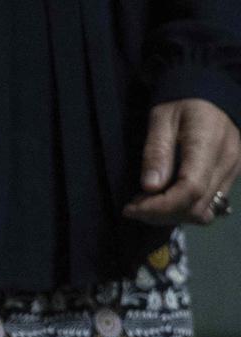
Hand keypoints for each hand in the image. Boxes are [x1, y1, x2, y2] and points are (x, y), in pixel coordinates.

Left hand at [123, 99, 239, 224]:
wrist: (211, 95)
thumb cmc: (181, 103)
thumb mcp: (160, 119)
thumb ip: (156, 152)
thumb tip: (151, 187)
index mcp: (209, 143)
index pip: (190, 189)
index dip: (160, 207)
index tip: (132, 208)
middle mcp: (228, 161)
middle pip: (197, 206)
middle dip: (161, 215)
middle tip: (134, 207)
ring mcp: (234, 170)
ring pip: (204, 212)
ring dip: (172, 216)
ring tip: (147, 204)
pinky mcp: (232, 176)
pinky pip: (210, 205)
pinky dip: (185, 210)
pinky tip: (166, 201)